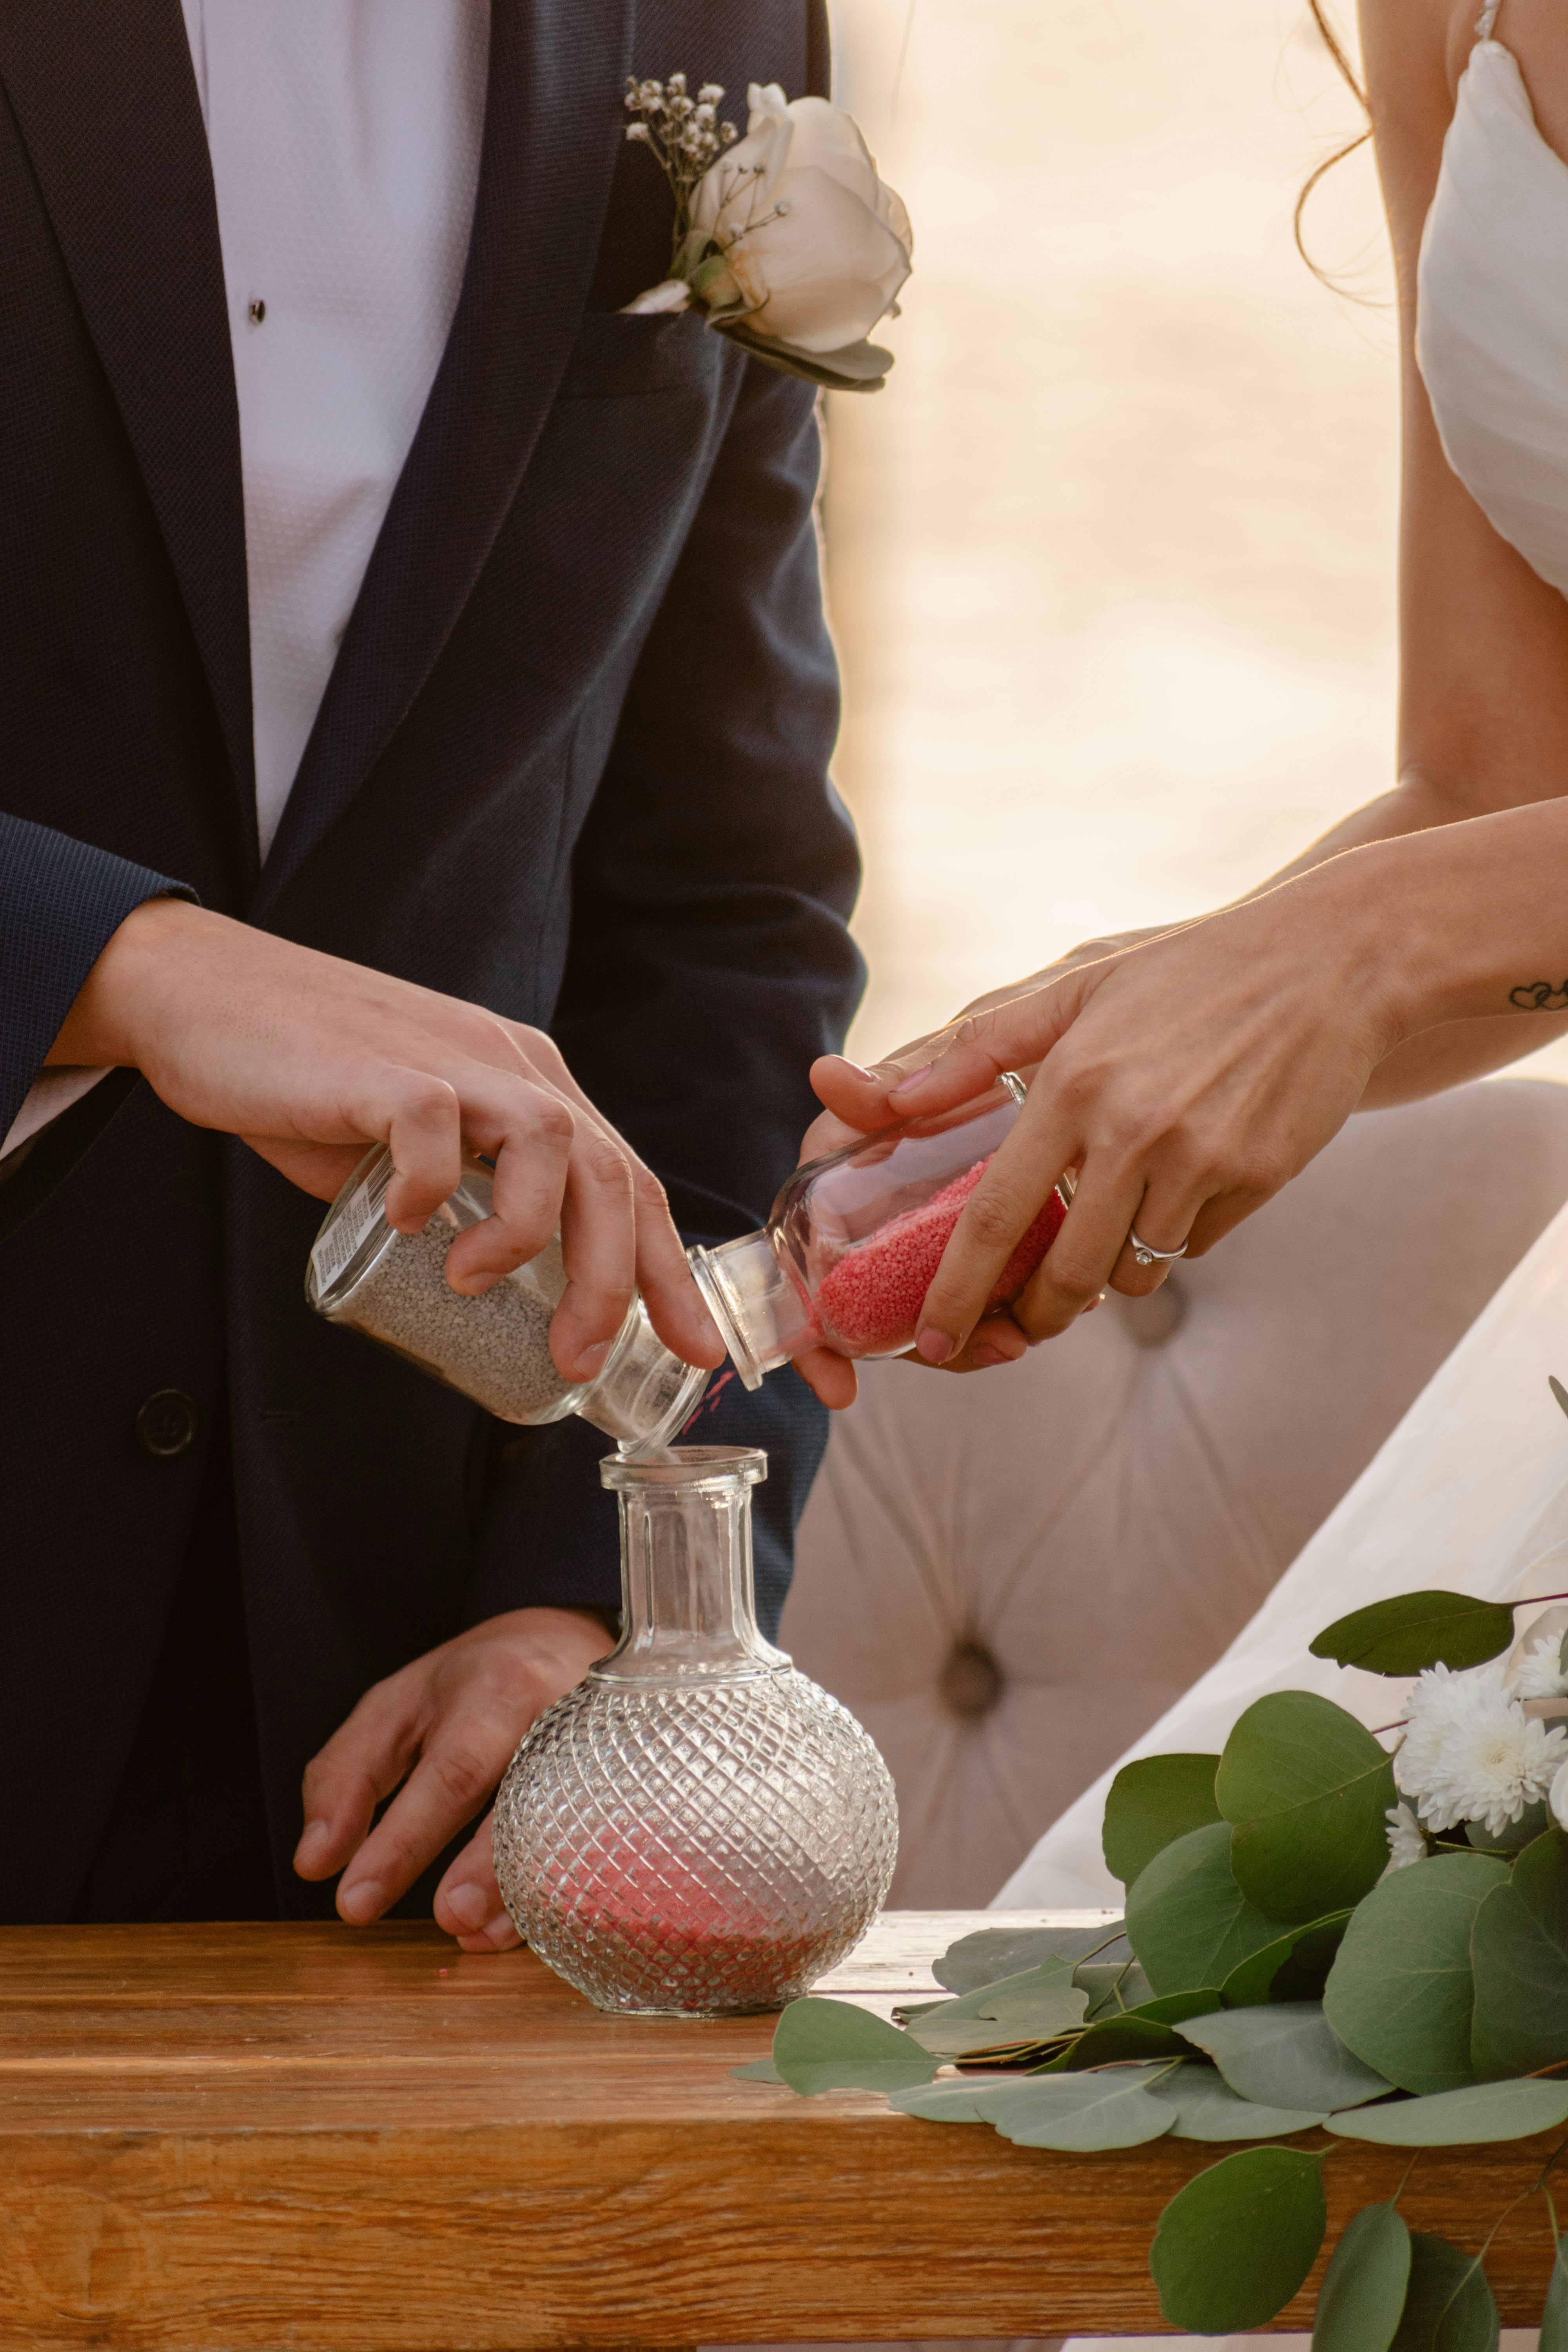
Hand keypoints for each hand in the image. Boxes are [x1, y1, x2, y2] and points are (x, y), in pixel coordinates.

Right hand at [49, 898, 723, 1379]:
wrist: (206, 997)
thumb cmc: (311, 1079)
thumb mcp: (421, 1141)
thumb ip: (466, 1193)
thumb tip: (497, 1292)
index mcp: (533, 1085)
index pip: (630, 1181)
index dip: (669, 1270)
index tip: (696, 1348)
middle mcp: (514, 1066)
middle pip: (609, 1175)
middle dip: (615, 1282)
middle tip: (581, 1363)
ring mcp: (455, 1059)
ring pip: (550, 1145)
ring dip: (529, 1237)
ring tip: (476, 1286)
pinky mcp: (387, 1067)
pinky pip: (435, 1127)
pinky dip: (429, 1187)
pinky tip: (402, 1222)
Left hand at [293, 1605, 612, 1951]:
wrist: (566, 1639)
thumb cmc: (470, 1684)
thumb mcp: (393, 1709)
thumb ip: (345, 1775)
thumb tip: (317, 1861)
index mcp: (494, 1687)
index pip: (449, 1772)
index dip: (403, 1843)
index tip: (355, 1902)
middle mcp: (560, 1712)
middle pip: (524, 1799)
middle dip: (484, 1870)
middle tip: (446, 1921)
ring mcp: (607, 1747)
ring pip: (573, 1829)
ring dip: (523, 1895)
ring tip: (475, 1934)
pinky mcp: (632, 1779)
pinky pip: (605, 1843)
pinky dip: (559, 1894)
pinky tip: (515, 1925)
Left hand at [864, 859, 1403, 1360]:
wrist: (1334, 962)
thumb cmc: (1191, 973)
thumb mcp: (1077, 991)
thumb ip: (978, 1050)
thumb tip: (886, 1097)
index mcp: (1074, 1085)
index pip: (996, 1217)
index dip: (958, 1292)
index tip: (930, 1338)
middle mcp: (1133, 1132)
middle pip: (1065, 1272)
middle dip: (1032, 1316)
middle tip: (1016, 1326)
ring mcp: (1201, 1161)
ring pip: (1131, 1273)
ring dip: (1105, 1278)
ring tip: (1100, 1240)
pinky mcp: (1256, 1180)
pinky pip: (1192, 1246)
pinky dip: (1170, 1240)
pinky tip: (1176, 1192)